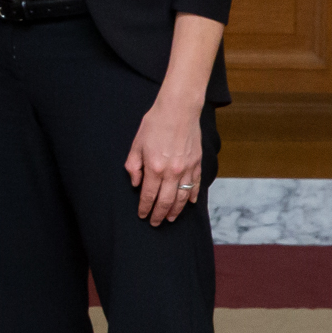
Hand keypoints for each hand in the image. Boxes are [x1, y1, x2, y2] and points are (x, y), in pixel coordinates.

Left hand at [126, 97, 204, 225]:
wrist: (178, 110)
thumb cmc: (155, 124)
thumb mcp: (136, 144)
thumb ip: (133, 166)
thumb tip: (136, 184)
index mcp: (154, 168)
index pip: (149, 195)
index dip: (145, 208)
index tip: (143, 216)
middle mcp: (172, 172)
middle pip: (166, 201)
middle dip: (159, 214)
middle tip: (155, 222)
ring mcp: (187, 169)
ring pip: (183, 197)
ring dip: (176, 210)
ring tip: (170, 218)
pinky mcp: (197, 163)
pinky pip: (196, 184)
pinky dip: (193, 196)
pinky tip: (190, 203)